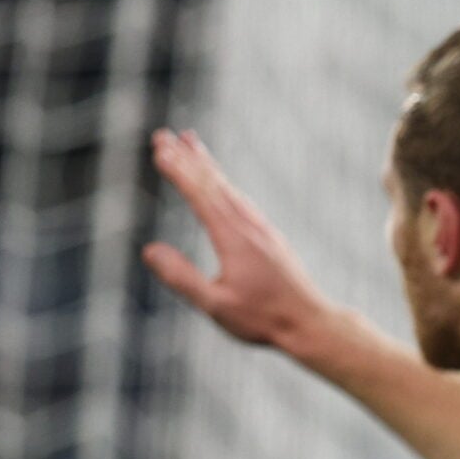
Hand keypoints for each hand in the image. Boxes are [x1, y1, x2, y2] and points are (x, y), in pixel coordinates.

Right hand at [142, 129, 334, 350]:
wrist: (310, 323)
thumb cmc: (262, 318)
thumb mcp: (215, 304)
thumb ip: (181, 277)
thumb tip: (149, 251)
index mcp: (233, 237)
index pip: (201, 195)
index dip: (179, 171)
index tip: (159, 148)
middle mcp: (249, 226)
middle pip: (214, 183)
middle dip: (187, 158)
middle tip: (163, 135)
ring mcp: (262, 229)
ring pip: (229, 188)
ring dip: (207, 165)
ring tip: (190, 143)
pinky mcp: (270, 237)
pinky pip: (242, 201)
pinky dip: (225, 184)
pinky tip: (220, 184)